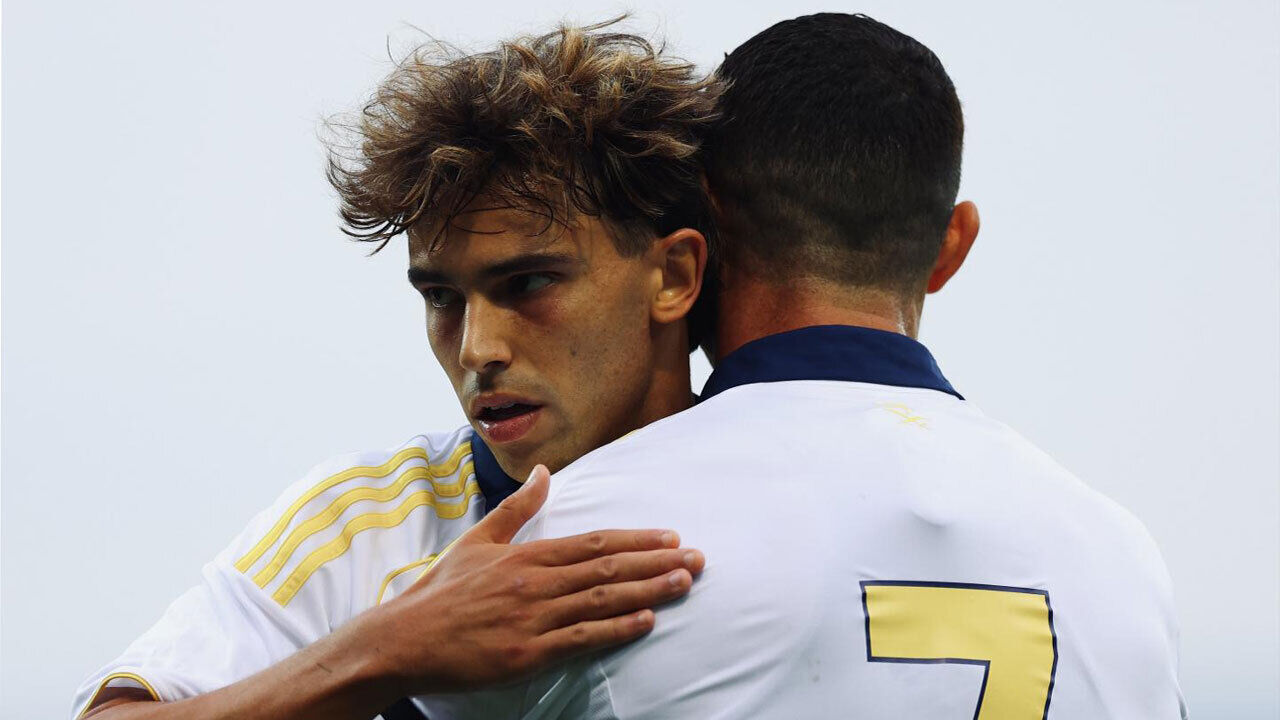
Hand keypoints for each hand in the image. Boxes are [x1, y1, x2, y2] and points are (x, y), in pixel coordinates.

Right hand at [360, 465, 703, 695]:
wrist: (403, 639)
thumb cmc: (441, 591)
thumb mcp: (478, 539)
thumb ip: (517, 507)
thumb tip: (543, 470)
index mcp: (526, 554)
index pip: (593, 542)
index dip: (636, 539)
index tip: (670, 536)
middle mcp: (534, 582)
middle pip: (607, 569)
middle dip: (657, 562)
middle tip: (698, 559)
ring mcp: (532, 618)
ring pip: (601, 601)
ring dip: (648, 591)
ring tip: (684, 584)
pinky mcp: (526, 653)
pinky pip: (580, 639)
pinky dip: (615, 629)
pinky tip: (646, 621)